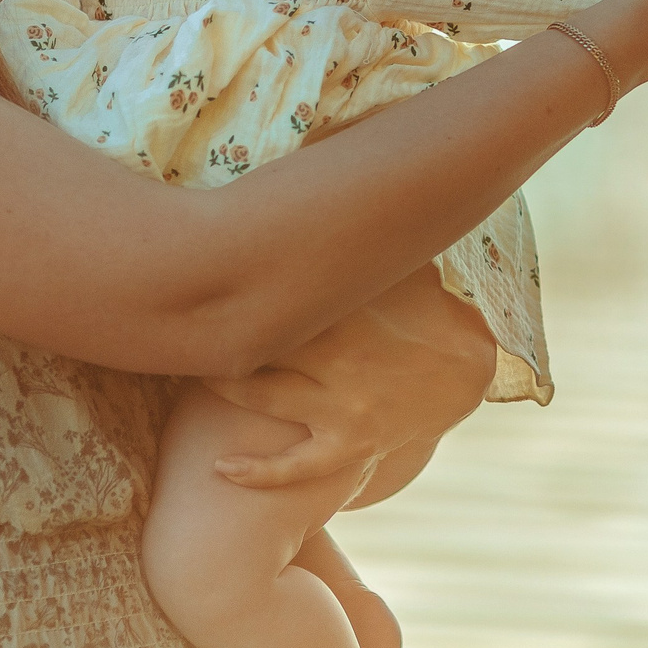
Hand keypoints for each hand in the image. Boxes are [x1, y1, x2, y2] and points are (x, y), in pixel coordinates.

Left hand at [200, 264, 493, 488]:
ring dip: (222, 384)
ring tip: (193, 371)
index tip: (196, 270)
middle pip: (258, 344)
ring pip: (260, 397)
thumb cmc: (423, 307)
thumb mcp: (394, 264)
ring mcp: (344, 408)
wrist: (468, 372)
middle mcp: (341, 360)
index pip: (275, 293)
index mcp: (348, 311)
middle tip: (179, 323)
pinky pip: (296, 466)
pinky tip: (219, 468)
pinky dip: (256, 471)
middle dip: (217, 334)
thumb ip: (357, 236)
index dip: (231, 281)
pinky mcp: (351, 446)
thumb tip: (333, 176)